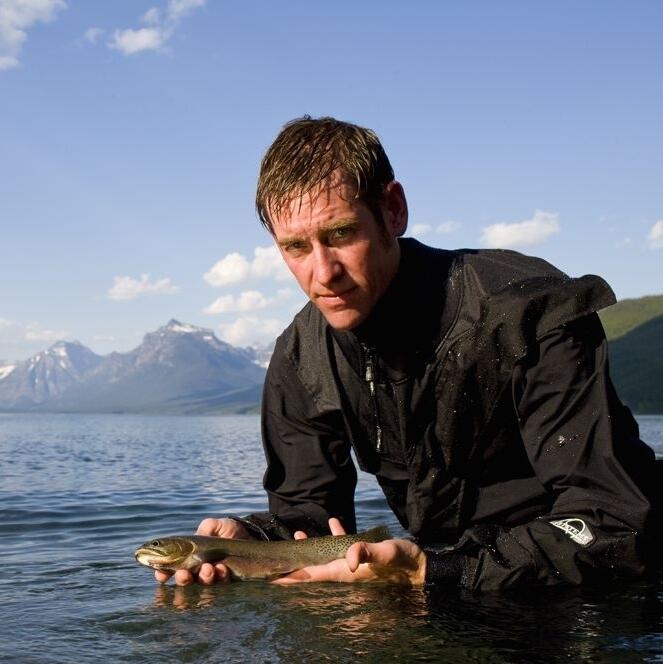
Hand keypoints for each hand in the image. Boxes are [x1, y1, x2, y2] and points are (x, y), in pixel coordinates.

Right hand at [154, 517, 251, 586]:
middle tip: (184, 573)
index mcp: (190, 556)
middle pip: (185, 580)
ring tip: (208, 568)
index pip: (172, 567)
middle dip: (182, 579)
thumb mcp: (218, 524)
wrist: (251, 537)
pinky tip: (221, 568)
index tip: (161, 575)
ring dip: (203, 578)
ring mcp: (213, 576)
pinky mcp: (228, 579)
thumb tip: (201, 533)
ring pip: (202, 584)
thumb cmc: (230, 530)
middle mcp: (198, 569)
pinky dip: (220, 577)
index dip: (163, 573)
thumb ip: (207, 526)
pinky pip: (221, 584)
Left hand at [272, 518, 426, 585]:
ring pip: (325, 555)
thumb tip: (350, 558)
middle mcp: (345, 569)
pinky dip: (335, 535)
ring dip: (311, 547)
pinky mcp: (363, 554)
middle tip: (276, 560)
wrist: (420, 567)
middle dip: (294, 563)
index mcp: (344, 572)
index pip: (310, 575)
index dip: (290, 576)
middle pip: (312, 567)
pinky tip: (333, 522)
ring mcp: (352, 563)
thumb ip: (367, 554)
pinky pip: (343, 546)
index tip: (271, 577)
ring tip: (298, 535)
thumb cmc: (402, 562)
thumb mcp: (385, 554)